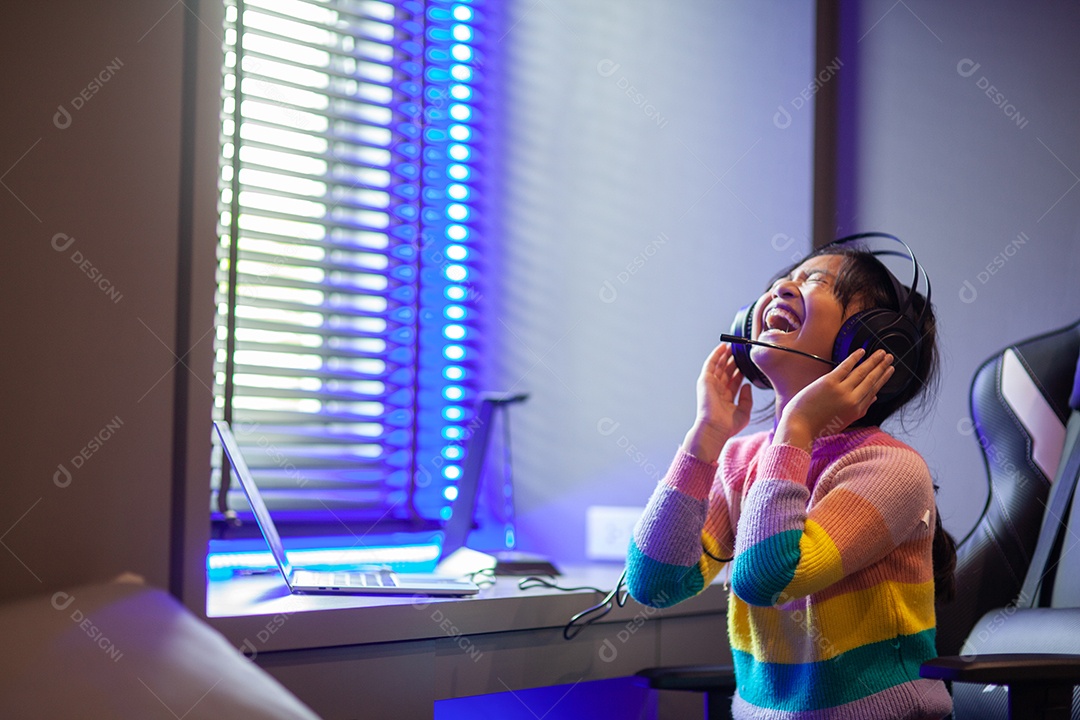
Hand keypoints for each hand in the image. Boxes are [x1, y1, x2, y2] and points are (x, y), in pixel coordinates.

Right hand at [681, 343, 752, 461]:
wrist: (715, 428)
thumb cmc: (728, 425)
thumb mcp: (744, 412)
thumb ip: (747, 398)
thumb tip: (747, 385)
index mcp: (726, 398)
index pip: (734, 380)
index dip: (740, 371)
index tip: (748, 362)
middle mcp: (718, 390)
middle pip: (727, 371)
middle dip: (733, 360)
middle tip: (741, 350)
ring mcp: (711, 384)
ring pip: (719, 365)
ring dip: (725, 355)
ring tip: (732, 345)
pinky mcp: (705, 380)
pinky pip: (711, 364)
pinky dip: (716, 355)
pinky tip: (723, 347)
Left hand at [775, 348, 894, 452]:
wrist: (799, 427)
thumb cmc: (818, 425)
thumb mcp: (844, 421)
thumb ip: (859, 409)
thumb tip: (873, 397)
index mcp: (857, 411)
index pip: (874, 391)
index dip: (883, 379)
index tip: (889, 370)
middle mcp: (853, 400)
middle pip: (872, 380)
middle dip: (882, 367)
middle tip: (890, 358)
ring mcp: (842, 391)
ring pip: (862, 372)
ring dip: (874, 361)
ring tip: (882, 353)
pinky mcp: (829, 383)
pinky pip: (845, 367)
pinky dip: (855, 358)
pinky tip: (862, 351)